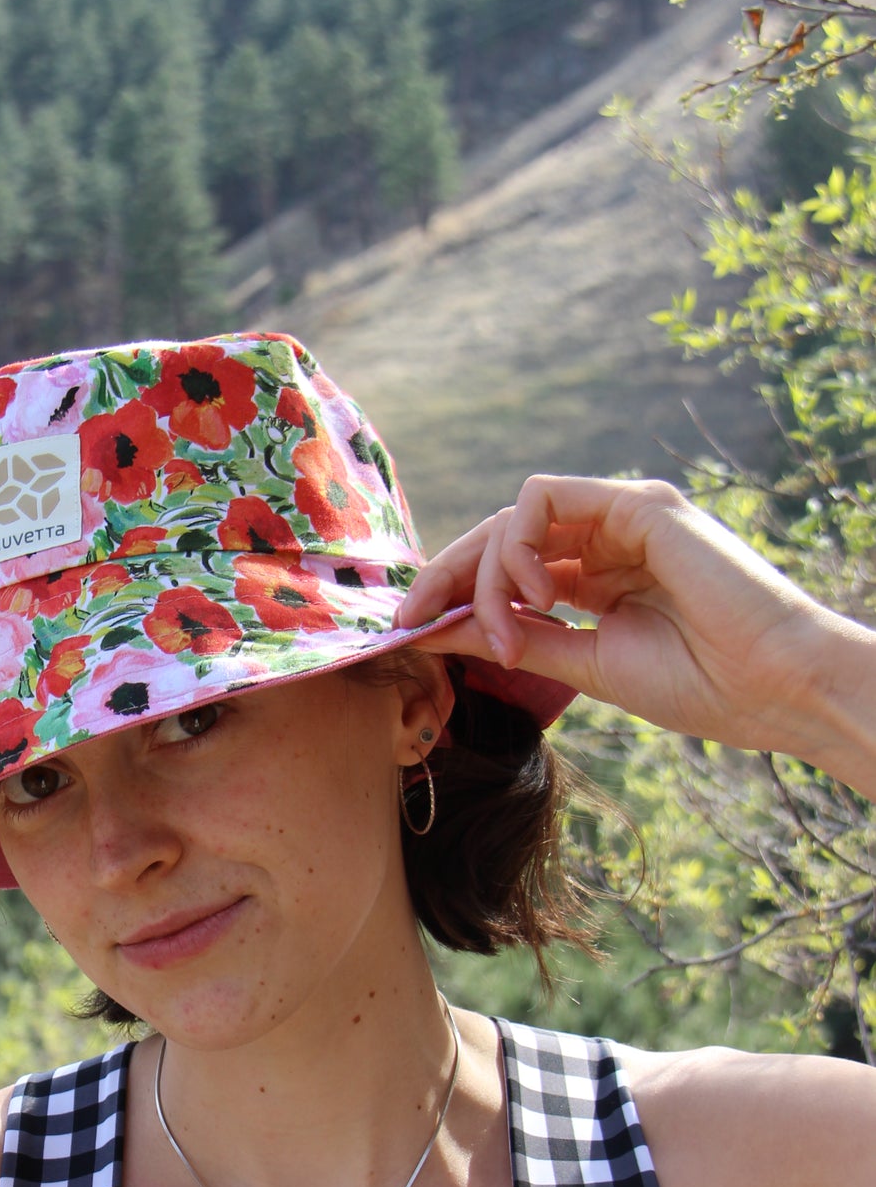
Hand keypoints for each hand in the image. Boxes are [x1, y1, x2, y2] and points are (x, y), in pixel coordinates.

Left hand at [399, 475, 849, 755]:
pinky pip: (542, 499)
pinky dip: (516, 547)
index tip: (410, 633)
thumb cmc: (700, 685)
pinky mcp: (639, 504)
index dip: (453, 592)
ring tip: (505, 634)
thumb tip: (434, 632)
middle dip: (444, 576)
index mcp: (600, 575)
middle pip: (499, 534)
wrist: (776, 687)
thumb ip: (515, 641)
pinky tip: (533, 599)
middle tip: (411, 621)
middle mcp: (610, 537)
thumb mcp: (584, 665)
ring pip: (514, 517)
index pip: (507, 565)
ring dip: (485, 575)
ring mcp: (624, 515)